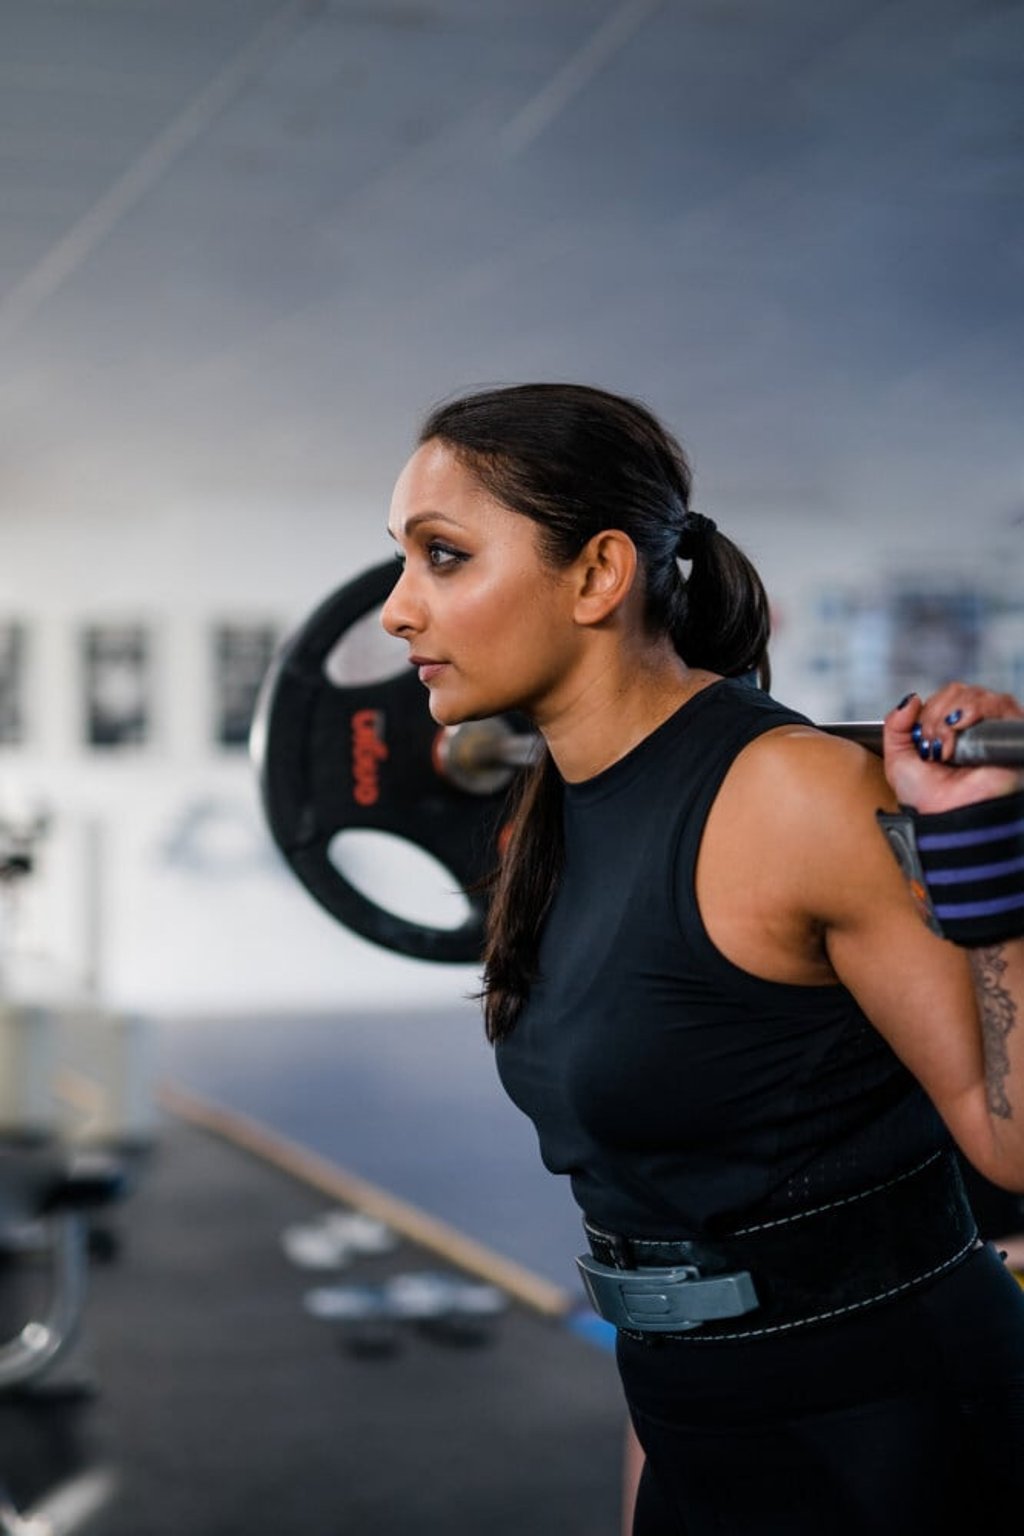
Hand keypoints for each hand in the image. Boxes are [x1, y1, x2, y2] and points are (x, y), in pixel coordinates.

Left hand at [883, 684, 1023, 813]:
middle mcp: (975, 727)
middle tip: (931, 745)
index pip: (943, 696)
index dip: (927, 711)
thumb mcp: (897, 758)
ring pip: (975, 695)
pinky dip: (973, 712)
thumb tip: (912, 698)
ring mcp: (993, 729)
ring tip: (945, 748)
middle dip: (936, 714)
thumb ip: (895, 724)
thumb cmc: (928, 797)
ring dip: (950, 716)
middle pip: (958, 691)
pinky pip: (999, 703)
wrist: (948, 816)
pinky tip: (960, 735)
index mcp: (951, 729)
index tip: (921, 738)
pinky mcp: (1011, 732)